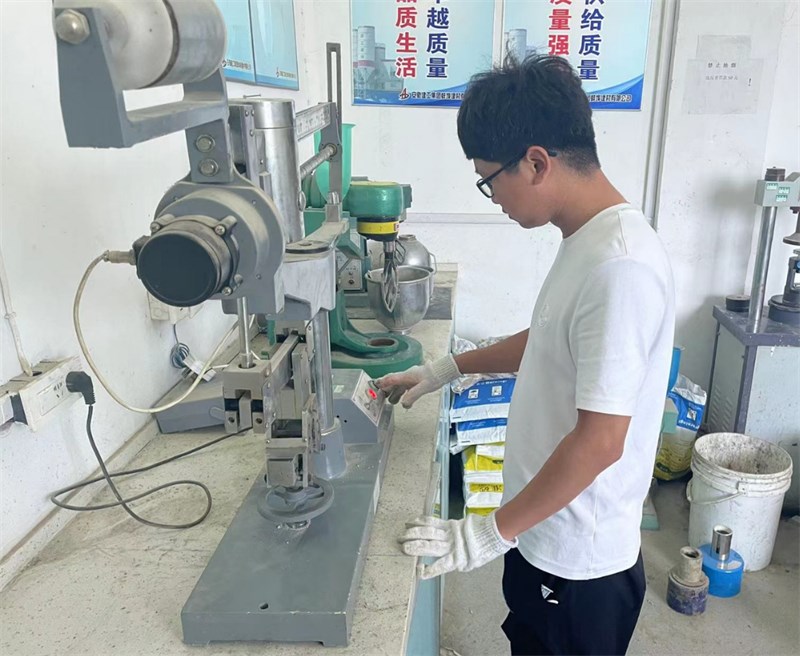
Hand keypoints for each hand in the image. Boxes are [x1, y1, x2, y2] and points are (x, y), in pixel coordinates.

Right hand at [376, 355, 460, 408]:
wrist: (445, 371)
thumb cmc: (435, 376)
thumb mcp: (423, 387)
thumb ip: (412, 395)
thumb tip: (403, 403)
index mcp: (407, 376)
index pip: (391, 379)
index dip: (383, 382)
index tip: (375, 385)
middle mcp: (408, 376)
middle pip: (394, 382)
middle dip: (387, 389)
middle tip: (381, 397)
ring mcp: (413, 378)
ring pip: (401, 386)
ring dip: (396, 394)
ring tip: (393, 402)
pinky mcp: (418, 381)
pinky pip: (408, 388)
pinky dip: (406, 395)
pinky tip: (407, 402)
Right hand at [398, 513, 516, 578]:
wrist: (491, 534)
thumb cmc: (480, 551)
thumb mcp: (468, 564)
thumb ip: (454, 564)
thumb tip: (440, 564)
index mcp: (457, 560)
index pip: (440, 567)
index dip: (429, 570)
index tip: (418, 573)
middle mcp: (451, 546)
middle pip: (429, 547)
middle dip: (414, 547)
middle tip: (401, 548)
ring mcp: (449, 534)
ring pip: (429, 533)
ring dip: (414, 533)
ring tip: (402, 535)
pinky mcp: (449, 523)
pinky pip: (433, 522)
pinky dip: (422, 521)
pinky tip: (412, 521)